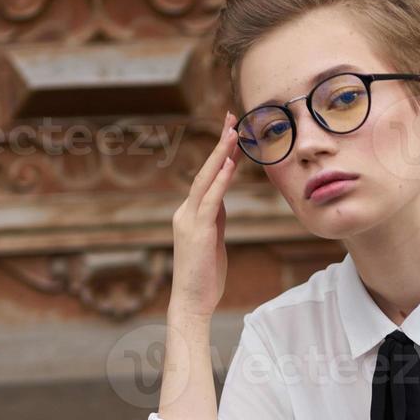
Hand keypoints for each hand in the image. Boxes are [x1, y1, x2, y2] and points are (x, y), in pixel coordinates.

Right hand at [169, 112, 238, 319]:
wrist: (191, 301)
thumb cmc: (204, 276)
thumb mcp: (213, 241)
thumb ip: (216, 219)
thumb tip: (222, 200)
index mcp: (190, 214)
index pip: (207, 178)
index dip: (221, 155)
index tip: (232, 132)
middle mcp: (185, 212)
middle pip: (205, 171)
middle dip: (220, 144)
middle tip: (232, 117)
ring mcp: (189, 220)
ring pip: (206, 180)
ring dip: (221, 155)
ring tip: (233, 131)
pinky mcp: (198, 232)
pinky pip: (211, 201)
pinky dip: (220, 181)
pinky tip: (230, 164)